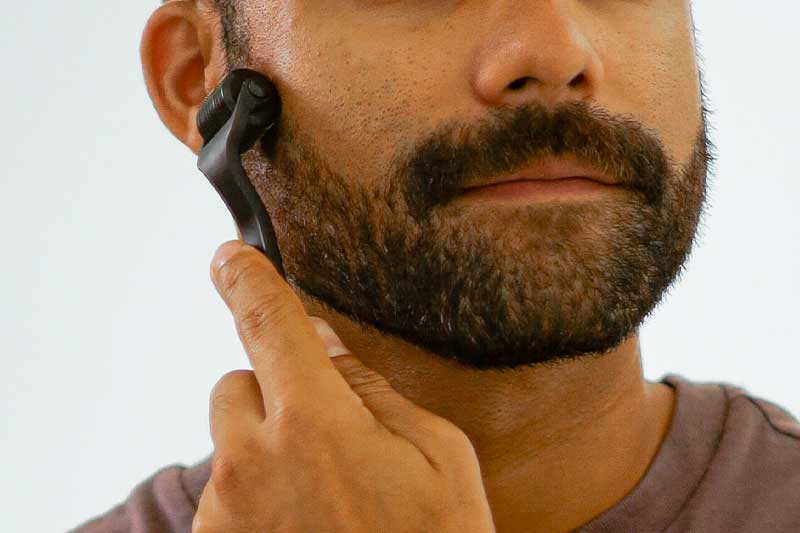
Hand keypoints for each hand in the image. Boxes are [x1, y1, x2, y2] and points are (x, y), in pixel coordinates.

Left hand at [192, 240, 495, 532]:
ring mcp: (225, 511)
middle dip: (274, 392)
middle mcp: (253, 460)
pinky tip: (305, 525)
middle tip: (327, 434)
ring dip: (264, 446)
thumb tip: (323, 344)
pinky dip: (256, 493)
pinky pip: (226, 492)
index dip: (247, 281)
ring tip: (324, 496)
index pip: (270, 323)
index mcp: (316, 423)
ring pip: (231, 440)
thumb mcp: (439, 459)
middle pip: (238, 384)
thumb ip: (374, 391)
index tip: (229, 258)